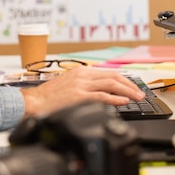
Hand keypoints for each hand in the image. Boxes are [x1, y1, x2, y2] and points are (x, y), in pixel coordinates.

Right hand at [19, 67, 145, 117]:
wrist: (34, 102)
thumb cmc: (49, 96)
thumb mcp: (69, 85)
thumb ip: (85, 85)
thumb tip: (103, 92)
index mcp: (81, 72)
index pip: (109, 73)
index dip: (124, 80)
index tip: (133, 87)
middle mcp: (83, 75)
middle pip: (113, 76)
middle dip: (130, 85)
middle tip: (140, 93)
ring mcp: (81, 85)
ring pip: (111, 84)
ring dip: (127, 91)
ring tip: (136, 98)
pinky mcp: (79, 96)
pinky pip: (102, 95)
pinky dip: (115, 98)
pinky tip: (123, 102)